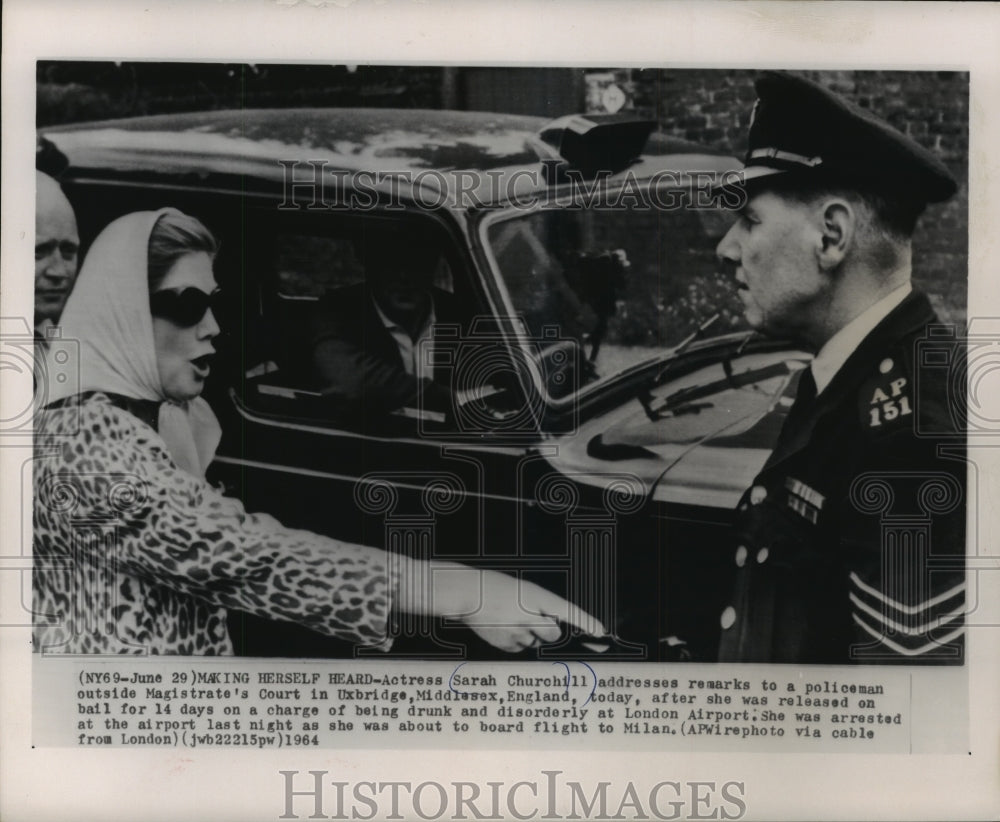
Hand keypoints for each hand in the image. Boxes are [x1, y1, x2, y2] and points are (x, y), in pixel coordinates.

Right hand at [397, 559, 605, 652]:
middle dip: (547, 630)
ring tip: (510, 620)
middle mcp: (528, 615)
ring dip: (529, 635)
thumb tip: (551, 627)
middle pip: (552, 633)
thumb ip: (538, 607)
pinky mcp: (505, 644)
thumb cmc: (494, 587)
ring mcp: (516, 632)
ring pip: (535, 642)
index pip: (567, 611)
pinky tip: (502, 629)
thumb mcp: (521, 591)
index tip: (601, 632)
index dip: (586, 622)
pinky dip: (515, 642)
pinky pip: (519, 648)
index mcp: (534, 596)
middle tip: (531, 619)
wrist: (465, 593)